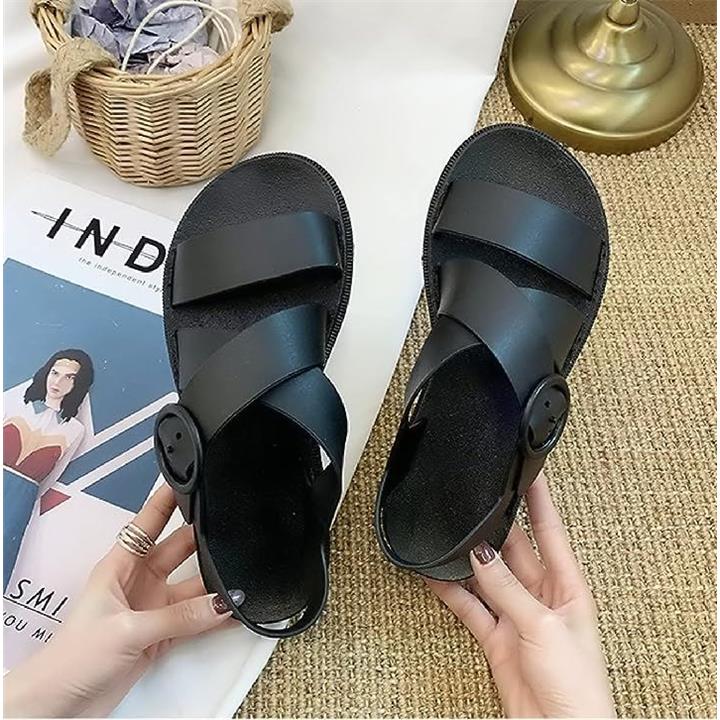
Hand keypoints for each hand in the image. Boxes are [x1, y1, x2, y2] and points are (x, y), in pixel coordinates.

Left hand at [4, 484, 231, 717]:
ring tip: (241, 574)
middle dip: (202, 538)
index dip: (166, 501)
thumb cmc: (76, 657)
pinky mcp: (161, 634)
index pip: (147, 523)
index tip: (190, 480)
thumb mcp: (128, 630)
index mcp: (120, 566)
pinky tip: (234, 611)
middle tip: (231, 526)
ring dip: (214, 584)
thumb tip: (222, 604)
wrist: (62, 705)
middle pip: (177, 550)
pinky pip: (194, 618)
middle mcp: (138, 581)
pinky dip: (214, 615)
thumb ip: (178, 616)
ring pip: (191, 586)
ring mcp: (152, 607)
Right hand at [427, 473, 614, 717]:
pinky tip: (438, 576)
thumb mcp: (542, 626)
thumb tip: (480, 555)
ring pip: (488, 577)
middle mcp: (542, 597)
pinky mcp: (497, 638)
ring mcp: (518, 617)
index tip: (530, 472)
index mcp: (569, 587)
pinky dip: (452, 592)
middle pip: (515, 551)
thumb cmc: (577, 687)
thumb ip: (507, 588)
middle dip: (496, 531)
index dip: (540, 501)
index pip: (551, 531)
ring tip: (450, 538)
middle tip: (475, 506)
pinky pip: (471, 606)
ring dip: (470, 561)